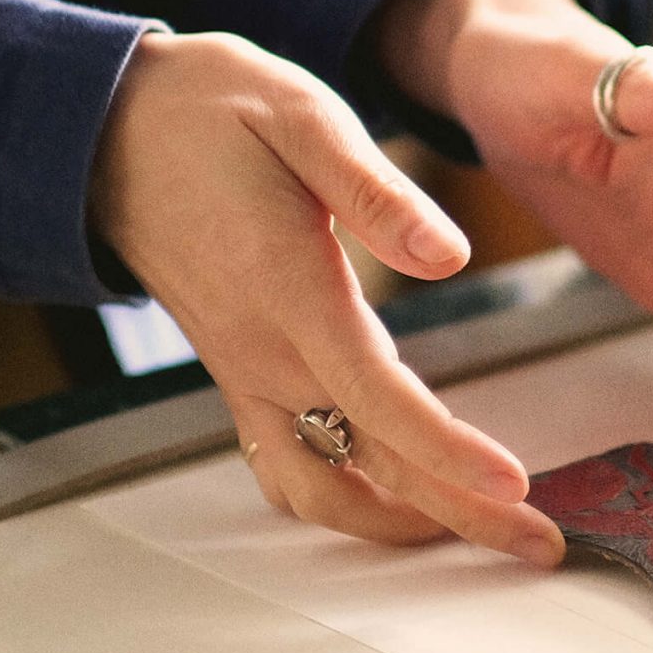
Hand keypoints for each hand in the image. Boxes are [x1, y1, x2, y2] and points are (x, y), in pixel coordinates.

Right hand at [89, 32, 563, 564]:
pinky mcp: (239, 371)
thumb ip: (377, 193)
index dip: (447, 452)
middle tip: (540, 542)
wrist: (112, 130)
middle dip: (459, 513)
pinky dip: (345, 500)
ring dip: (401, 522)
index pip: (377, 399)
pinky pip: (287, 466)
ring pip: (321, 486)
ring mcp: (245, 370)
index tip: (513, 484)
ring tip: (480, 528)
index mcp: (288, 289)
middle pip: (367, 464)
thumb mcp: (303, 117)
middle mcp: (263, 350)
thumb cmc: (213, 110)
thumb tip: (447, 255)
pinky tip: (394, 500)